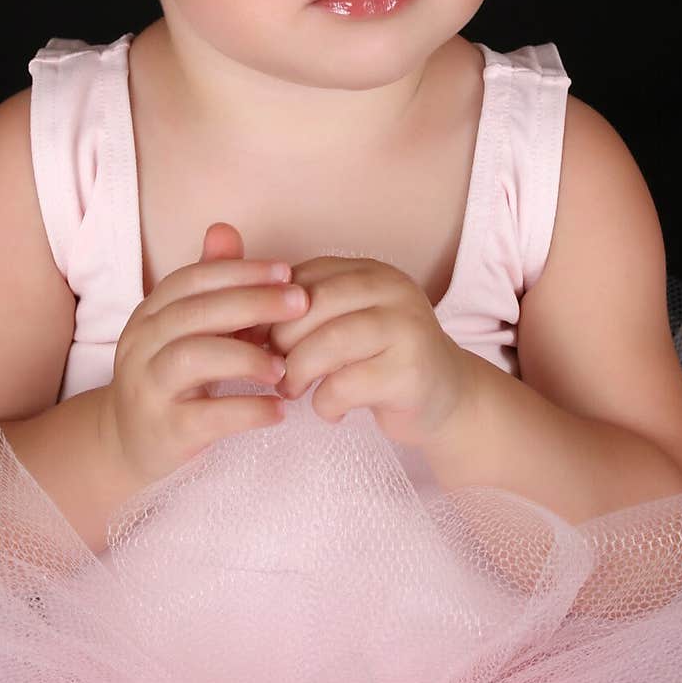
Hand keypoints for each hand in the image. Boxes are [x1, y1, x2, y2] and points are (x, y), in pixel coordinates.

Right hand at [101, 223, 304, 486]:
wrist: (125, 443)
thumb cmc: (170, 375)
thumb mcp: (186, 327)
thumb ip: (209, 282)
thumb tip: (225, 228)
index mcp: (150, 314)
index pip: (192, 279)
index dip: (239, 271)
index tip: (286, 271)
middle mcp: (141, 345)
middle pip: (195, 313)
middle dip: (252, 303)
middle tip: (301, 304)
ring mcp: (147, 388)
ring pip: (191, 358)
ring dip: (246, 356)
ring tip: (285, 366)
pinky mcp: (163, 431)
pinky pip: (205, 417)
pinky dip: (246, 410)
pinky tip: (279, 410)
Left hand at [267, 255, 474, 446]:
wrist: (448, 400)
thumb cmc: (380, 362)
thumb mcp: (344, 325)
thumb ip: (302, 311)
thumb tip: (233, 317)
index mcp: (369, 271)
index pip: (301, 276)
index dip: (268, 311)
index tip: (256, 341)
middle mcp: (391, 289)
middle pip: (309, 305)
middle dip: (279, 342)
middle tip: (273, 370)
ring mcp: (406, 327)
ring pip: (327, 342)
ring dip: (297, 373)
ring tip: (293, 391)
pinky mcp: (411, 370)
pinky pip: (346, 384)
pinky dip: (325, 403)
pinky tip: (330, 410)